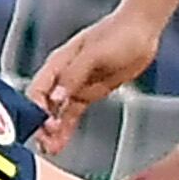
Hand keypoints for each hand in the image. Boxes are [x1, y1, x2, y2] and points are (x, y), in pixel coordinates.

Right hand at [30, 2, 165, 154]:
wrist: (143, 30)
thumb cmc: (119, 33)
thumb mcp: (95, 53)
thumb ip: (73, 75)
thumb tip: (56, 98)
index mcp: (59, 62)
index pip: (37, 90)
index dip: (36, 109)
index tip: (42, 125)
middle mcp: (63, 76)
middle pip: (44, 104)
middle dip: (41, 124)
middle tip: (45, 143)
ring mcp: (76, 85)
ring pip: (57, 112)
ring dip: (52, 130)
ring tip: (50, 149)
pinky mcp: (90, 93)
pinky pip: (72, 114)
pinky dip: (66, 128)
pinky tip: (61, 142)